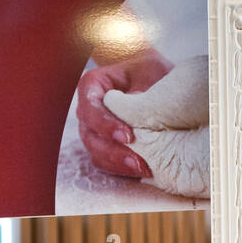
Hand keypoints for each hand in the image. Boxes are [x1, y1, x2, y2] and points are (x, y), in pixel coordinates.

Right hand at [77, 53, 170, 177]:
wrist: (153, 79)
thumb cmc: (149, 71)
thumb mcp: (149, 71)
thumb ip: (141, 88)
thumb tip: (134, 109)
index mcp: (92, 86)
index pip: (91, 107)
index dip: (106, 124)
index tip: (128, 136)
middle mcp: (88, 110)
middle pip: (91, 136)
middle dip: (114, 152)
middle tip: (137, 161)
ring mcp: (94, 131)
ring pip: (97, 153)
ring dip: (118, 164)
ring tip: (142, 169)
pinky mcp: (105, 146)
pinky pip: (107, 163)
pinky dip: (122, 169)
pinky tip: (141, 171)